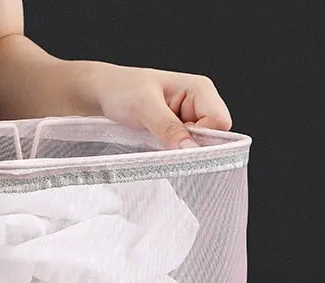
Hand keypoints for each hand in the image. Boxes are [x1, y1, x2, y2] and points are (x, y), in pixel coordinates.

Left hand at [79, 63, 231, 148]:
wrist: (103, 92)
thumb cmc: (122, 90)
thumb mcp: (145, 107)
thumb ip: (169, 128)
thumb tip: (190, 149)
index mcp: (200, 89)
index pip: (220, 123)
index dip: (203, 139)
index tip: (178, 144)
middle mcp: (200, 103)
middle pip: (214, 137)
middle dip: (192, 146)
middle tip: (163, 142)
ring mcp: (190, 118)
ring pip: (199, 146)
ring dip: (179, 150)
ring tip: (156, 139)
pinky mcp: (178, 130)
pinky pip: (185, 148)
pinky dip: (173, 152)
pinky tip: (157, 145)